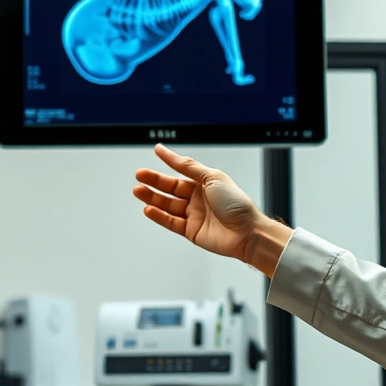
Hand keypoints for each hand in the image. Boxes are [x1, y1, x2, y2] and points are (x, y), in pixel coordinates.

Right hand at [133, 145, 292, 275]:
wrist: (247, 232)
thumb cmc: (236, 203)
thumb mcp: (212, 177)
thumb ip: (189, 167)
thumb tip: (171, 154)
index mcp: (205, 183)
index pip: (182, 171)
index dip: (169, 162)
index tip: (155, 152)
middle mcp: (198, 198)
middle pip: (171, 188)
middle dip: (154, 182)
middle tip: (139, 176)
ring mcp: (194, 215)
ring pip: (168, 205)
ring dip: (152, 198)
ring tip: (138, 191)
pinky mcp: (191, 231)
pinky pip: (170, 222)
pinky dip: (158, 216)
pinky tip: (148, 209)